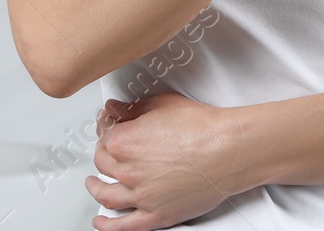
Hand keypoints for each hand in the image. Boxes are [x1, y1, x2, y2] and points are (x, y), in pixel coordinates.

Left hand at [87, 92, 248, 229]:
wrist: (229, 149)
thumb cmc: (204, 128)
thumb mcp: (165, 104)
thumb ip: (134, 108)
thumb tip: (116, 109)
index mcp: (126, 142)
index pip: (104, 134)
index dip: (104, 127)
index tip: (107, 125)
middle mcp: (128, 170)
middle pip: (103, 163)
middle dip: (102, 153)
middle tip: (106, 150)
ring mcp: (140, 196)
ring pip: (106, 194)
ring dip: (95, 187)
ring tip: (94, 184)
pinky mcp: (155, 215)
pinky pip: (122, 226)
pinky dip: (107, 225)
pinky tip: (101, 221)